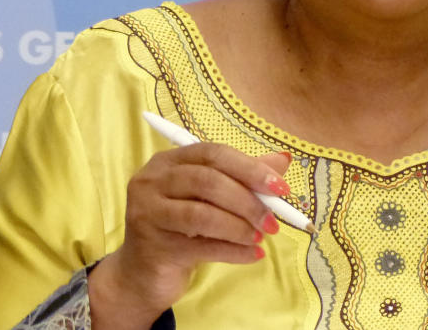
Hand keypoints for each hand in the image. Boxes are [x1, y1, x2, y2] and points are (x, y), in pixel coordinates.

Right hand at [87, 145, 291, 329]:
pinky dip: (233, 251)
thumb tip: (283, 161)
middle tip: (273, 221)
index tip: (280, 188)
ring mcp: (147, 213)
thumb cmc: (182, 228)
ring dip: (240, 227)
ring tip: (260, 237)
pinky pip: (201, 247)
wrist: (144, 274)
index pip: (213, 154)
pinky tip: (253, 254)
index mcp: (169, 160)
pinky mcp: (152, 247)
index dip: (250, 168)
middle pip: (207, 181)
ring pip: (202, 215)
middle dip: (247, 201)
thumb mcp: (212, 198)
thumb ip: (244, 177)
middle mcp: (152, 181)